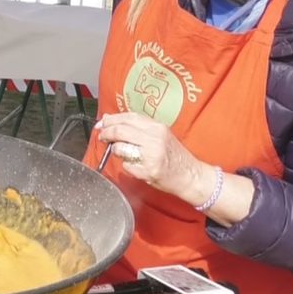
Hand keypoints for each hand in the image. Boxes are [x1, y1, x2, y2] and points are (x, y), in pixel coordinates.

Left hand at [95, 112, 214, 204]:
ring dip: (116, 151)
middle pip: (120, 131)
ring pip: (120, 148)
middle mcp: (154, 139)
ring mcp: (151, 156)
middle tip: (103, 137)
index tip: (101, 124)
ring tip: (122, 153)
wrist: (191, 175)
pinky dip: (126, 166)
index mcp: (157, 127)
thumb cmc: (174, 155)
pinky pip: (126, 166)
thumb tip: (110, 118)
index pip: (128, 117)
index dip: (111, 120)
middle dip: (106, 133)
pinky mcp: (148, 171)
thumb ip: (138, 127)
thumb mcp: (161, 134)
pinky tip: (136, 166)